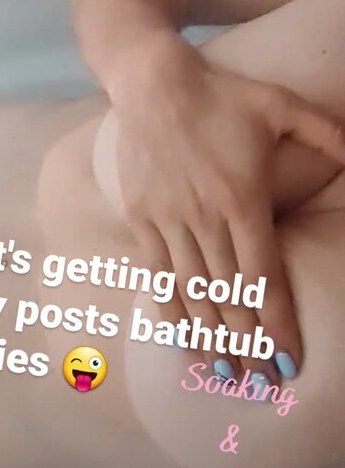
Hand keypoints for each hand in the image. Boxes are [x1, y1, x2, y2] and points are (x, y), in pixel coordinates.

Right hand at [107, 36, 344, 384]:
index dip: (277, 326)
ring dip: (208, 339)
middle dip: (248, 347)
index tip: (289, 364)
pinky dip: (168, 310)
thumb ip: (327, 134)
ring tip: (222, 375)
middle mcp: (203, 218)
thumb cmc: (222, 95)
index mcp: (242, 200)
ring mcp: (168, 220)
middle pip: (229, 298)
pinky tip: (179, 339)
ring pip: (191, 294)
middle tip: (261, 385)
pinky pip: (155, 273)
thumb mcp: (283, 107)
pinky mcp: (140, 217)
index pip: (263, 279)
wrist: (153, 82)